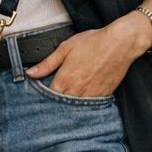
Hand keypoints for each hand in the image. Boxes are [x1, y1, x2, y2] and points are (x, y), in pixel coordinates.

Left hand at [25, 20, 148, 96]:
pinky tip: (80, 102)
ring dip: (68, 108)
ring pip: (75, 109)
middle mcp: (77, 90)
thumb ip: (47, 63)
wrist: (121, 43)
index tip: (39, 97)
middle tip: (51, 103)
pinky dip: (83, 106)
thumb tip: (30, 73)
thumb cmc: (94, 42)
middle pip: (60, 106)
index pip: (48, 97)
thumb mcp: (66, 48)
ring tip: (64, 104)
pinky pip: (89, 107)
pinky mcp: (103, 95)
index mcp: (65, 79)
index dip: (43, 97)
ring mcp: (91, 95)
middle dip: (54, 105)